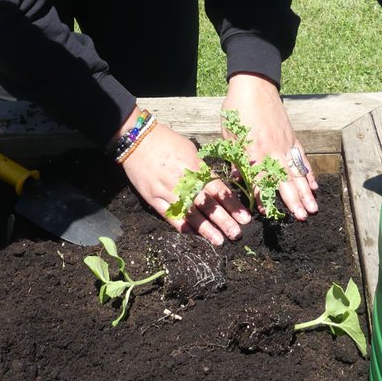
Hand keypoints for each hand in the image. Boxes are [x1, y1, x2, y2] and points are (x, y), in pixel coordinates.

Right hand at [122, 120, 252, 245]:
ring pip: (190, 214)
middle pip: (207, 205)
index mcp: (195, 168)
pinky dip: (182, 226)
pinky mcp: (153, 198)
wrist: (137, 139)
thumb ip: (202, 169)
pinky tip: (193, 234)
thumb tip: (213, 186)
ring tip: (219, 241)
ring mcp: (167, 192)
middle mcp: (184, 182)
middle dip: (224, 221)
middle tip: (237, 234)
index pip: (218, 190)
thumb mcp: (190, 149)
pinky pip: (170, 215)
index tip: (244, 218)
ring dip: (206, 229)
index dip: (232, 205)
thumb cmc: (166, 141)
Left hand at [223, 73, 317, 219]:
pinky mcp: (292, 137)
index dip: (263, 196)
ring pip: (297, 172)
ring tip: (313, 208)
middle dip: (293, 200)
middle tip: (302, 217)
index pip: (259, 179)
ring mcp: (284, 144)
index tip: (268, 212)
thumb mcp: (228, 133)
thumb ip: (235, 157)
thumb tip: (237, 178)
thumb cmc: (237, 109)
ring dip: (306, 192)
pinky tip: (314, 186)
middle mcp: (271, 150)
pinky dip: (309, 172)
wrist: (254, 85)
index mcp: (253, 150)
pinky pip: (302, 158)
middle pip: (284, 180)